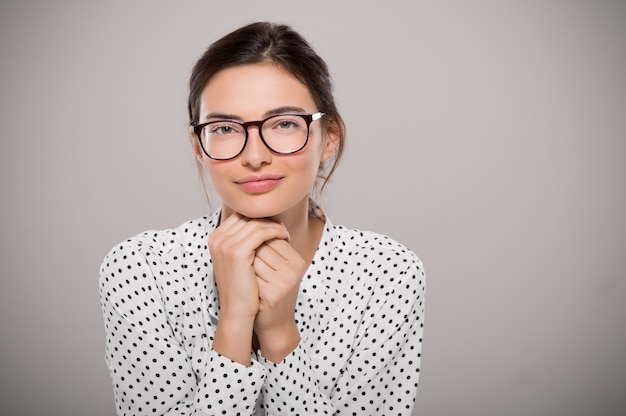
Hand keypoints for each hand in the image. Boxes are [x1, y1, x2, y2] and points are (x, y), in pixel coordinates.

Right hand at [208, 214, 289, 363]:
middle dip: (267, 220)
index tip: (274, 224)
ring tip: (285, 233)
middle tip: (282, 227)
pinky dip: (275, 232)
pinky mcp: (236, 251)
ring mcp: (224, 244)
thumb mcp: (240, 260)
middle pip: (247, 217)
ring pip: (255, 224)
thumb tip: (262, 223)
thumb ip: (244, 241)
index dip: (259, 218)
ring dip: (274, 226)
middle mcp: (217, 238)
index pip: (240, 217)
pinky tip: (285, 237)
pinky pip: (260, 233)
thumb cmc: (241, 286)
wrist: (237, 310)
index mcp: (215, 238)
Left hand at [253, 237, 306, 360]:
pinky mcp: (271, 294)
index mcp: (297, 261)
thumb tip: (252, 221)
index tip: (252, 254)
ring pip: (254, 257)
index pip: (272, 236)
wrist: (274, 323)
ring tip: (245, 273)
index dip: (256, 242)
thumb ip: (271, 248)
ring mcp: (283, 282)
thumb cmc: (272, 291)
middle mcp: (294, 270)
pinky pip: (250, 274)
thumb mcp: (278, 268)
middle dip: (250, 251)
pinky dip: (243, 275)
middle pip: (262, 245)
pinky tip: (244, 283)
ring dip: (244, 262)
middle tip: (246, 264)